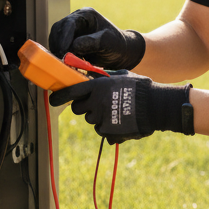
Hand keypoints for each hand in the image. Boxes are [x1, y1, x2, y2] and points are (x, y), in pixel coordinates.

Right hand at [48, 8, 145, 69]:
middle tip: (60, 58)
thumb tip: (74, 46)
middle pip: (59, 29)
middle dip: (58, 44)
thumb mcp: (108, 42)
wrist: (120, 53)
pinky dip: (59, 53)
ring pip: (55, 38)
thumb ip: (92, 42)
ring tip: (63, 61)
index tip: (63, 50)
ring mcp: (71, 31)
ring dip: (57, 50)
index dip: (64, 37)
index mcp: (86, 15)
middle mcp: (76, 20)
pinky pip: (58, 46)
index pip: (69, 23)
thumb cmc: (117, 45)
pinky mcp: (68, 41)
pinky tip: (64, 62)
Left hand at [48, 71, 193, 142]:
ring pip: (92, 120)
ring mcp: (101, 119)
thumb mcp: (122, 75)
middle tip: (97, 103)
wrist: (156, 106)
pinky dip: (109, 128)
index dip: (60, 96)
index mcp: (97, 87)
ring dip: (99, 116)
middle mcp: (96, 103)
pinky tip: (122, 121)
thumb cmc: (140, 87)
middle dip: (84, 106)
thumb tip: (91, 76)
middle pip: (78, 109)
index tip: (53, 99)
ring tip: (117, 111)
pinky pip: (103, 131)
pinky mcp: (108, 133)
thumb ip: (104, 77)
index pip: (71, 92)